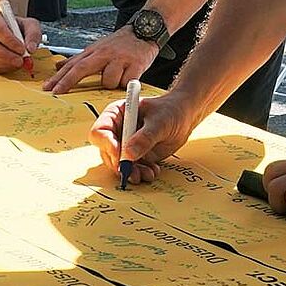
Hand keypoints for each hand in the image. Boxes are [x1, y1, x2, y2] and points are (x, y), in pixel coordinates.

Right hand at [0, 10, 41, 73]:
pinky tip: (14, 63)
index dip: (10, 41)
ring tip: (20, 61)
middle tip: (20, 60)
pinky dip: (5, 67)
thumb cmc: (21, 28)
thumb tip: (30, 48)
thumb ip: (33, 35)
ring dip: (7, 62)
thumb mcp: (31, 26)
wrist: (16, 34)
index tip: (22, 48)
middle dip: (7, 55)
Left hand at [43, 26, 158, 93]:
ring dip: (111, 83)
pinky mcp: (136, 64)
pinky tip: (129, 76)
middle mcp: (105, 54)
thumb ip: (78, 59)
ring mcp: (120, 59)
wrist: (145, 30)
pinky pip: (126, 82)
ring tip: (118, 76)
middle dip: (68, 81)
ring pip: (108, 81)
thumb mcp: (97, 48)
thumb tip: (57, 66)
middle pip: (82, 69)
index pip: (73, 65)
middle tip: (57, 92)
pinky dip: (127, 83)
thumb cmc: (121, 43)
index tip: (48, 87)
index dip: (59, 77)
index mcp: (94, 52)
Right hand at [88, 89, 204, 185]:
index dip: (107, 145)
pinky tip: (152, 171)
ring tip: (146, 174)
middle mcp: (116, 131)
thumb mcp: (160, 121)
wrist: (184, 116)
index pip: (100, 132)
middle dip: (119, 164)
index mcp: (116, 114)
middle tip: (132, 172)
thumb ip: (145, 137)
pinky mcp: (135, 156)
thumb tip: (128, 155)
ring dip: (131, 172)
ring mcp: (125, 145)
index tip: (119, 155)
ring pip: (118, 164)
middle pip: (106, 152)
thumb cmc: (171, 110)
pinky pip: (132, 168)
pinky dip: (141, 173)